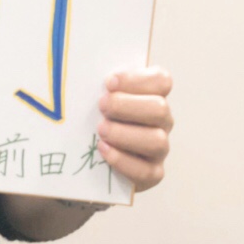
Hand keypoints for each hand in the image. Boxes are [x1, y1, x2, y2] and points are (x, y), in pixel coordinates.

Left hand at [97, 66, 172, 192]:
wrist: (94, 154)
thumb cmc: (98, 115)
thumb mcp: (99, 94)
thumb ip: (99, 82)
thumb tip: (82, 70)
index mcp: (153, 95)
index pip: (161, 80)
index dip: (137, 79)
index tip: (109, 82)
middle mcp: (162, 120)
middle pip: (159, 109)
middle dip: (127, 106)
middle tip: (102, 105)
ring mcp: (160, 147)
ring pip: (157, 140)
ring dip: (125, 134)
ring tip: (101, 129)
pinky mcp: (152, 173)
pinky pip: (145, 171)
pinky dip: (122, 160)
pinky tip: (103, 149)